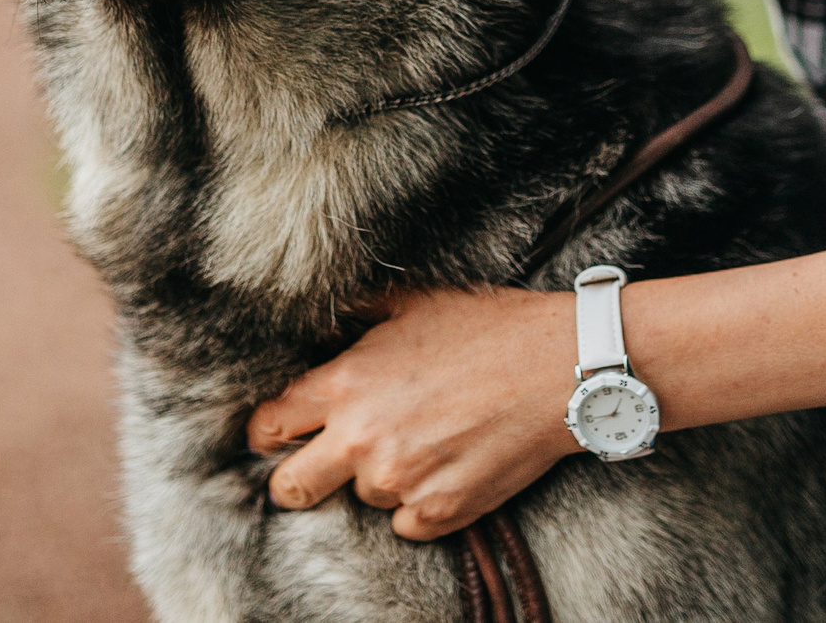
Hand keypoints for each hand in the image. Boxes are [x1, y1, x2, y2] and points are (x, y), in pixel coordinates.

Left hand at [250, 287, 578, 541]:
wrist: (556, 369)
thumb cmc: (489, 326)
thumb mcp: (415, 301)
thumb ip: (359, 313)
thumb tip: (326, 314)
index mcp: (345, 384)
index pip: (271, 425)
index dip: (269, 432)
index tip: (279, 434)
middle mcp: (362, 439)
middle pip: (291, 488)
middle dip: (296, 480)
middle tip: (317, 468)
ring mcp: (399, 481)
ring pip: (362, 499)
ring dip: (380, 479)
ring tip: (422, 443)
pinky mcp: (438, 512)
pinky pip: (406, 525)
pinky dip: (419, 504)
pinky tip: (445, 468)